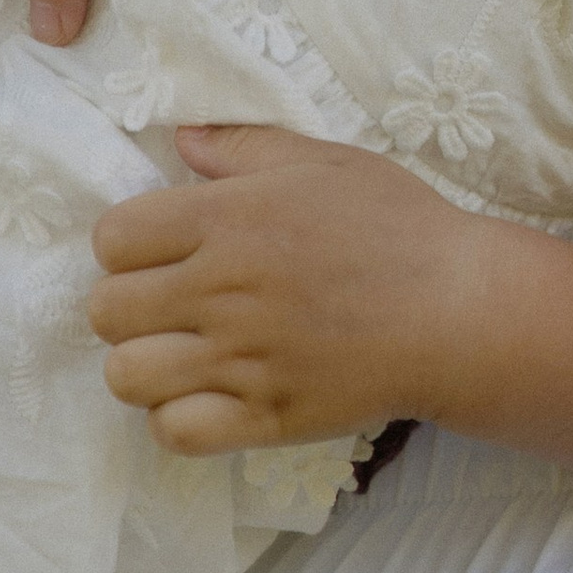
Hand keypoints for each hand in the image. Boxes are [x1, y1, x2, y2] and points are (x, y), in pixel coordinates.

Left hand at [87, 125, 495, 454]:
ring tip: (186, 356)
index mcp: (230, 219)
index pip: (112, 238)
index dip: (129, 246)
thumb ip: (246, 148)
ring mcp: (244, 359)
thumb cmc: (402, 227)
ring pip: (127, 376)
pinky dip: (180, 418)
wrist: (467, 311)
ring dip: (147, 366)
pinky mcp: (268, 417)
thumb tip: (182, 140)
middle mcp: (225, 290)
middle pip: (106, 311)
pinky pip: (175, 432)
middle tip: (175, 307)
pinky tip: (211, 396)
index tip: (165, 254)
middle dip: (131, 307)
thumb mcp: (329, 163)